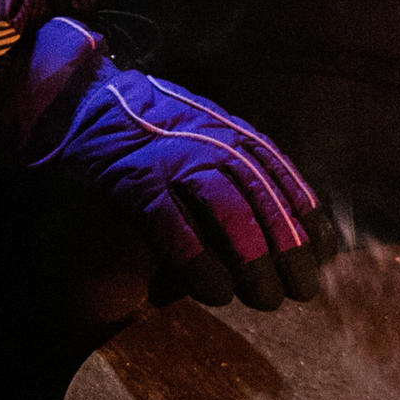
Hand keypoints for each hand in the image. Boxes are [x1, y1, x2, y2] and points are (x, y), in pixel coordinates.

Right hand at [1, 20, 337, 309]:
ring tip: (266, 301)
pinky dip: (196, 259)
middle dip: (288, 247)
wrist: (74, 99)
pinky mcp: (131, 178)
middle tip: (302, 293)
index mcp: (229, 131)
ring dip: (252, 256)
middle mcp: (207, 139)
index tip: (325, 257)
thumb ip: (235, 168)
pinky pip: (171, 223)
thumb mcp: (199, 135)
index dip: (307, 219)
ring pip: (226, 206)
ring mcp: (169, 156)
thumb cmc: (142, 132)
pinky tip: (215, 294)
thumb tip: (281, 220)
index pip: (282, 176)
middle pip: (262, 195)